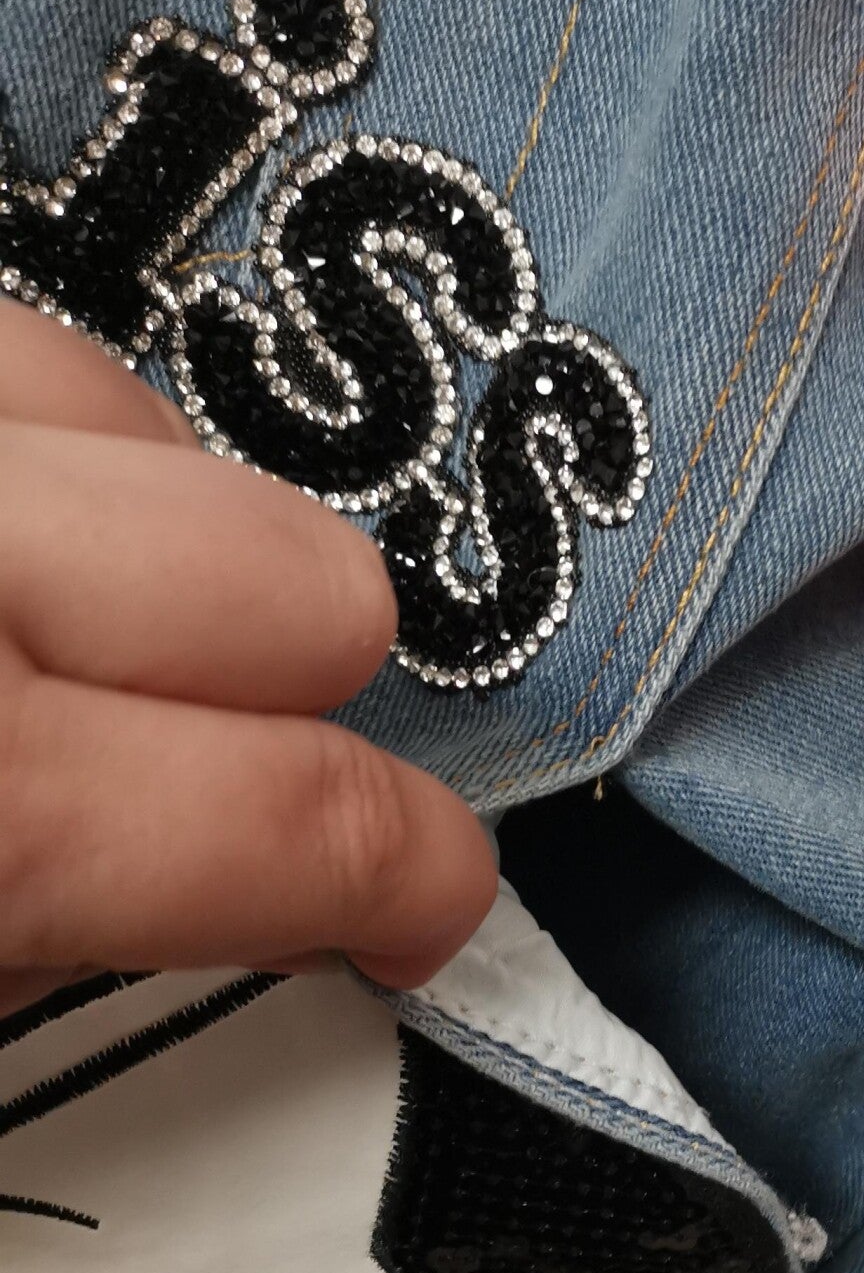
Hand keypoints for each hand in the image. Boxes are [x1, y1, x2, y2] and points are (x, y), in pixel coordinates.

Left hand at [0, 301, 495, 1016]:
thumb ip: (69, 938)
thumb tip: (213, 903)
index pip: (318, 818)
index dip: (414, 880)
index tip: (410, 910)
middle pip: (303, 585)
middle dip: (296, 688)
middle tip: (192, 773)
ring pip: (153, 414)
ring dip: (150, 531)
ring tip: (51, 618)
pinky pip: (22, 334)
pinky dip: (32, 440)